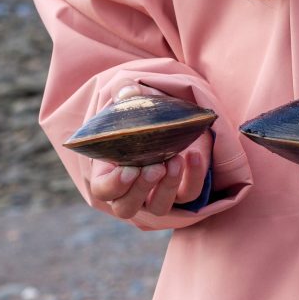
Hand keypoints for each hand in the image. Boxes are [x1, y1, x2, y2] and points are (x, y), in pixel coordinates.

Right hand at [89, 79, 211, 217]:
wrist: (171, 116)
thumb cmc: (142, 111)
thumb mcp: (133, 97)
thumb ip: (126, 91)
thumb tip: (128, 92)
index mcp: (108, 170)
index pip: (103, 190)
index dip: (114, 185)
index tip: (129, 169)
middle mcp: (131, 188)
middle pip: (126, 207)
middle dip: (140, 190)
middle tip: (154, 168)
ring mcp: (157, 192)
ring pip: (158, 207)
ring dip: (166, 187)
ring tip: (174, 160)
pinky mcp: (182, 189)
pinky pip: (189, 193)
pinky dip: (193, 177)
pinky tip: (195, 156)